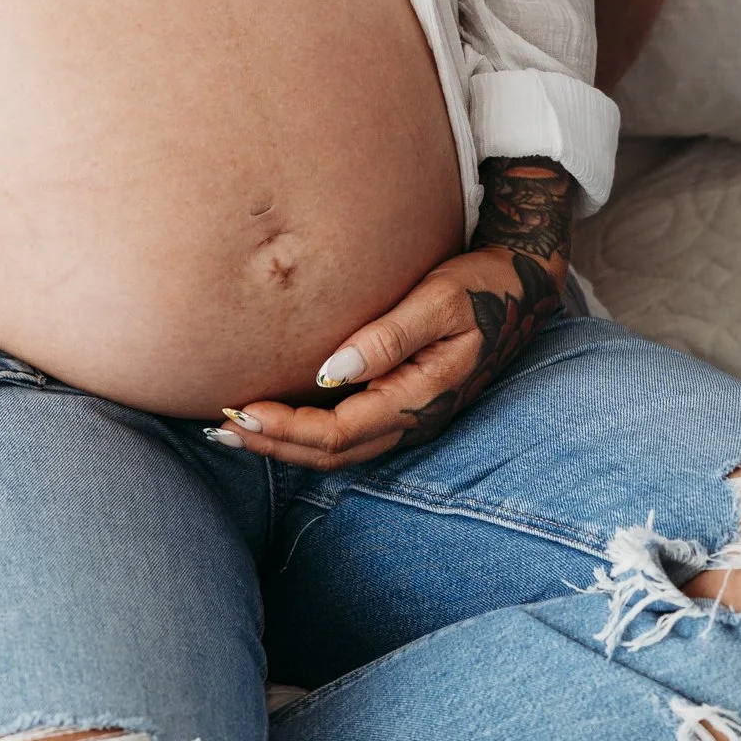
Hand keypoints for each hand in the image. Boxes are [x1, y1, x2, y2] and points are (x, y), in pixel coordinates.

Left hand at [216, 155, 572, 471]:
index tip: (242, 409)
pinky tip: (276, 420)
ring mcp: (408, 419)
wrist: (522, 289)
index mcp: (418, 399)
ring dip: (284, 446)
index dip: (286, 429)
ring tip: (233, 430)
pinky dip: (305, 434)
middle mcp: (411, 420)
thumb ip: (388, 337)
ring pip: (336, 452)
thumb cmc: (480, 287)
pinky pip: (347, 435)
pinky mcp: (402, 406)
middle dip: (273, 445)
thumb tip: (331, 371)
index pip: (338, 432)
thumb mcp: (439, 301)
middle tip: (218, 428)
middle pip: (330, 454)